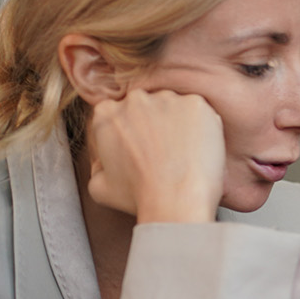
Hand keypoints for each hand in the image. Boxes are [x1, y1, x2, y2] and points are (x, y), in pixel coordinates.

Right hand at [85, 90, 225, 223]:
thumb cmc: (138, 197)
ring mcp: (167, 99)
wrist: (176, 199)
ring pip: (175, 107)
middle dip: (155, 125)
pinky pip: (200, 112)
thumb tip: (103, 162)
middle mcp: (135, 99)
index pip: (118, 114)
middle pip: (147, 107)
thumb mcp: (100, 187)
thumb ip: (97, 168)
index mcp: (106, 114)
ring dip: (179, 124)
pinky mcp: (196, 104)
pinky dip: (202, 127)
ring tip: (184, 154)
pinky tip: (199, 149)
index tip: (141, 149)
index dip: (131, 133)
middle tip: (166, 153)